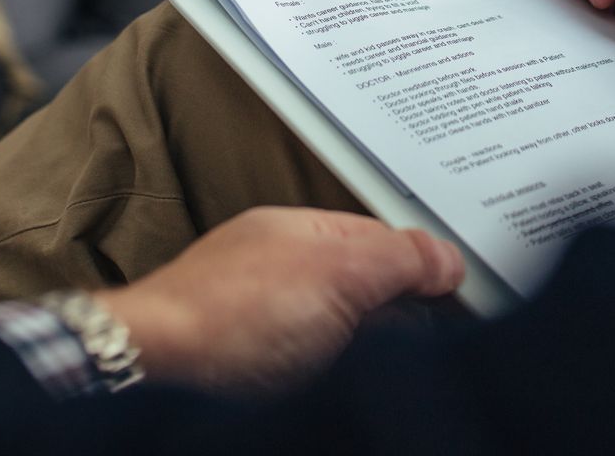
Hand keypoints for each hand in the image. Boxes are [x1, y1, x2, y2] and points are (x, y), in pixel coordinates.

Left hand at [100, 207, 463, 395]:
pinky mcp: (247, 368)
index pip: (382, 237)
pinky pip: (311, 363)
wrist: (154, 375)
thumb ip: (399, 258)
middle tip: (435, 336)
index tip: (460, 296)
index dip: (424, 265)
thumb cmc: (227, 317)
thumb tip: (447, 261)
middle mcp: (274, 270)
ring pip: (335, 329)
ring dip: (367, 346)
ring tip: (388, 363)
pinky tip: (341, 382)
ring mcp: (258, 320)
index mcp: (296, 231)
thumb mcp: (339, 273)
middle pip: (360, 284)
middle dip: (399, 309)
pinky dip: (335, 371)